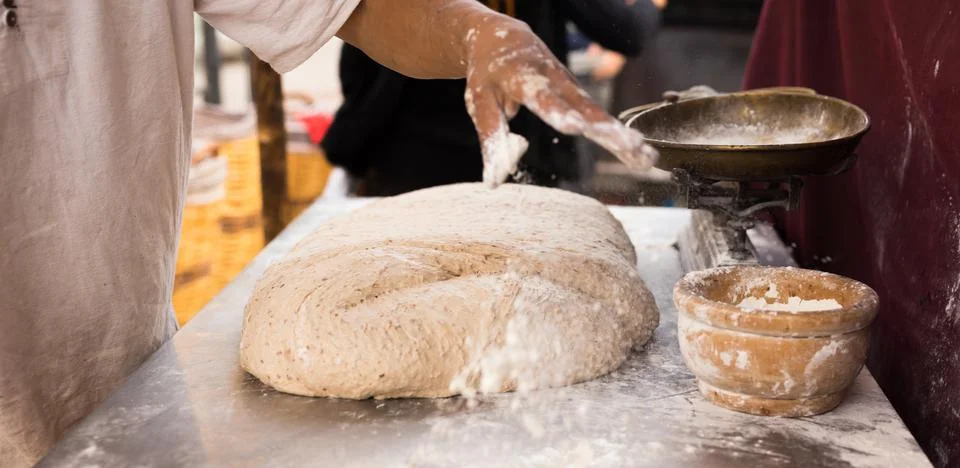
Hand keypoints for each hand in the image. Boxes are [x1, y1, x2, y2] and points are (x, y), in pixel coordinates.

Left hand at [462, 17, 657, 186]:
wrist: (505, 38)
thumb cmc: (488, 73)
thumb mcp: (480, 102)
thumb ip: (492, 139)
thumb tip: (495, 181)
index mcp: (525, 77)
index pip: (543, 97)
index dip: (559, 112)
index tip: (575, 128)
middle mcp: (555, 81)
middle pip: (584, 108)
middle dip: (608, 130)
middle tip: (631, 147)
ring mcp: (571, 88)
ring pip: (599, 114)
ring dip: (623, 137)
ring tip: (646, 158)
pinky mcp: (579, 96)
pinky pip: (601, 119)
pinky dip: (621, 137)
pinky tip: (642, 156)